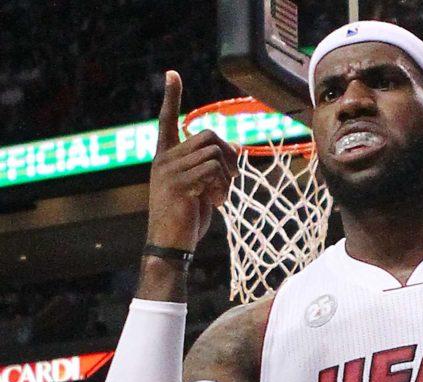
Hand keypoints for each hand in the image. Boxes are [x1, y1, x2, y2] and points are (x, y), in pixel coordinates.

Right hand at [147, 71, 237, 251]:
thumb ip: (213, 168)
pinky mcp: (179, 184)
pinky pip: (212, 170)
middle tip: (232, 179)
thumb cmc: (186, 219)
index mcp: (166, 157)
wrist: (170, 245)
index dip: (171, 97)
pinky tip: (217, 203)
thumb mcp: (202, 189)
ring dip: (227, 176)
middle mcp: (164, 159)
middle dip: (229, 154)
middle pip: (208, 135)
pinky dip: (223, 187)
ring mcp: (170, 170)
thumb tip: (237, 145)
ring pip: (213, 153)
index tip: (172, 73)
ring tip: (220, 196)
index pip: (166, 120)